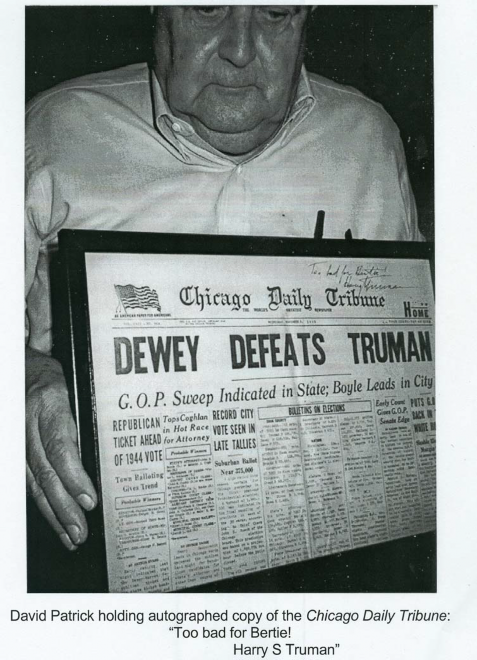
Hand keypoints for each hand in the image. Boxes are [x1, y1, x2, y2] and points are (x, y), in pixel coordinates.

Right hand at [25, 346, 97, 549]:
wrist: (19, 366)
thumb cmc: (48, 375)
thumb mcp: (70, 386)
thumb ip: (79, 418)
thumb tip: (100, 455)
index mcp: (47, 403)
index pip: (60, 447)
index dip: (74, 476)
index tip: (89, 499)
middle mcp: (27, 423)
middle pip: (45, 472)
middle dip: (64, 506)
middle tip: (81, 531)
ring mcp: (16, 437)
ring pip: (32, 481)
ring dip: (52, 512)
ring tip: (69, 535)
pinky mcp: (12, 448)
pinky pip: (24, 478)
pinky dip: (40, 500)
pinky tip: (53, 518)